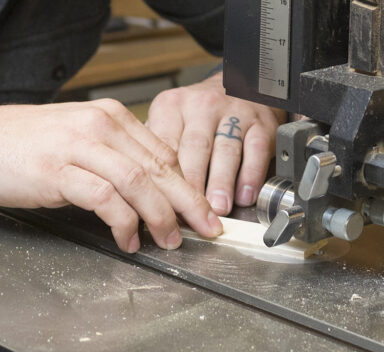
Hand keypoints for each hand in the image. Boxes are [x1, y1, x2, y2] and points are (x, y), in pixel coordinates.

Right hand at [0, 100, 222, 252]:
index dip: (188, 186)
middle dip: (189, 203)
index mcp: (113, 118)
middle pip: (160, 168)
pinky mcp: (59, 170)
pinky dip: (122, 222)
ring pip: (138, 182)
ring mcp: (80, 146)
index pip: (164, 155)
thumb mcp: (83, 143)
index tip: (202, 210)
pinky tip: (128, 240)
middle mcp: (102, 126)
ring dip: (160, 216)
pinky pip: (104, 198)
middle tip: (207, 229)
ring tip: (169, 242)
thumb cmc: (29, 145)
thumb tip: (151, 191)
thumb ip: (118, 160)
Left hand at [147, 72, 286, 214]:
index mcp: (171, 107)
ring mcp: (233, 112)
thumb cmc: (195, 115)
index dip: (163, 179)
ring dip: (222, 183)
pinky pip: (256, 150)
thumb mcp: (167, 120)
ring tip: (218, 207)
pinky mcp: (260, 123)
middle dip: (193, 184)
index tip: (162, 205)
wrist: (236, 87)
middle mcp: (201, 106)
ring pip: (226, 150)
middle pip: (195, 148)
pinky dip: (250, 176)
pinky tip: (244, 196)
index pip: (164, 146)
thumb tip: (142, 190)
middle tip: (191, 211)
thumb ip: (154, 150)